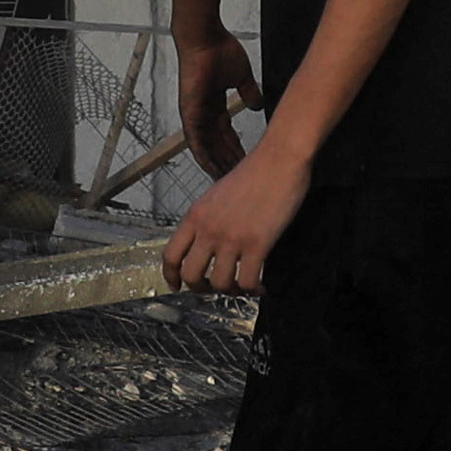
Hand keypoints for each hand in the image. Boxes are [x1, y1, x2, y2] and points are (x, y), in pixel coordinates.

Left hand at [167, 139, 311, 292]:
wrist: (279, 159)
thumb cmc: (254, 173)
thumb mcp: (216, 195)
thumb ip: (207, 219)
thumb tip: (207, 242)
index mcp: (195, 216)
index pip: (170, 254)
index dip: (170, 276)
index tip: (177, 285)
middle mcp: (208, 229)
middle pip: (191, 275)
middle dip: (202, 288)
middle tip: (215, 287)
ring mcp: (231, 238)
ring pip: (219, 283)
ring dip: (230, 291)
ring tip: (242, 285)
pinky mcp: (256, 244)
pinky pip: (246, 281)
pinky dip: (253, 290)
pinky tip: (260, 286)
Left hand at [176, 25, 263, 175]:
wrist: (205, 39)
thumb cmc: (220, 51)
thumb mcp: (242, 76)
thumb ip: (249, 92)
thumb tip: (258, 105)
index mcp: (215, 104)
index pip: (226, 133)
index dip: (236, 148)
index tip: (246, 161)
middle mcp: (204, 112)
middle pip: (217, 144)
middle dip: (228, 160)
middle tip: (240, 177)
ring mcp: (195, 114)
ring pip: (206, 146)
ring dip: (217, 163)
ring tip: (228, 180)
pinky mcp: (189, 114)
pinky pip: (194, 141)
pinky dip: (202, 156)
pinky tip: (211, 170)